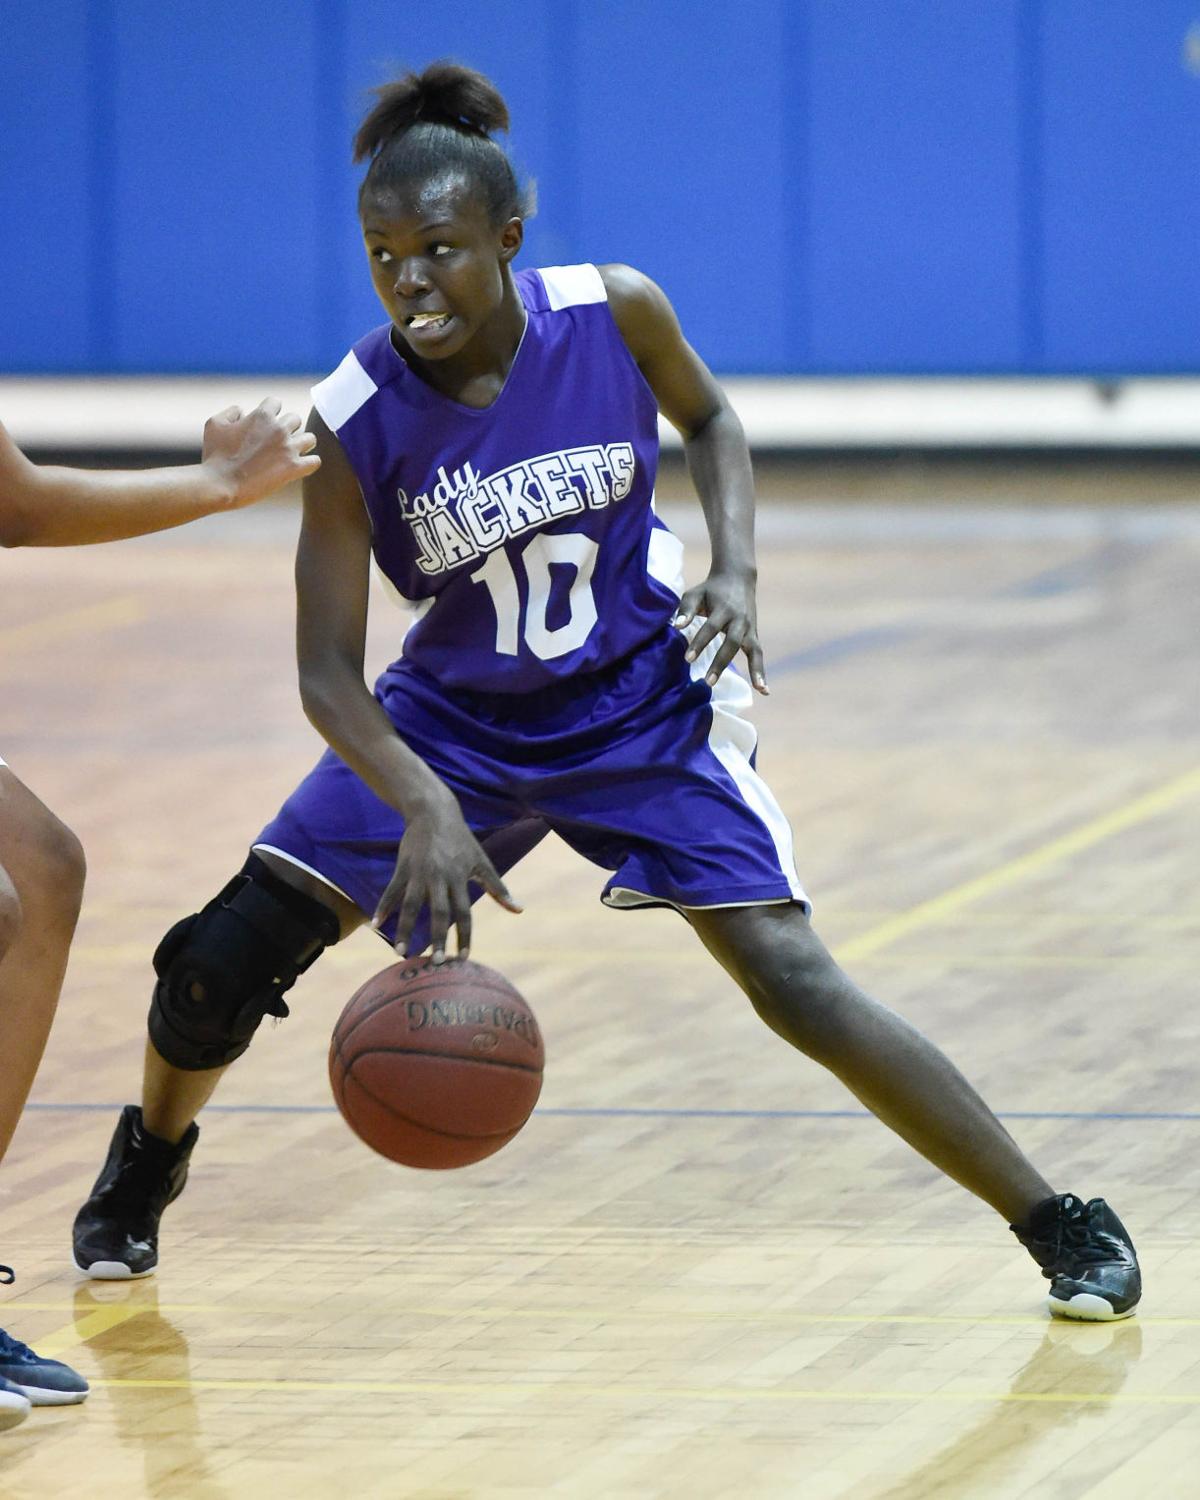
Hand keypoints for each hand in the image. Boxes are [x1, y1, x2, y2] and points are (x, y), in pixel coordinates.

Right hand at [201, 397, 319, 507]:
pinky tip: (301, 467)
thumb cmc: (214, 455)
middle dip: (288, 428)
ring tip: (293, 453)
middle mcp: (279, 428)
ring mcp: (288, 448)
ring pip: (310, 439)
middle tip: (278, 442)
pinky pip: (315, 462)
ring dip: (303, 444)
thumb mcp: (214, 424)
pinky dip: (310, 463)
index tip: (265, 424)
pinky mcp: (293, 468)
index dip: (271, 412)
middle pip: (295, 419)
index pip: (276, 402)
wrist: (220, 484)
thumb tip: (242, 411)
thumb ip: (231, 412)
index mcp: (262, 415)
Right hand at [370, 793, 521, 961]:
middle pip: (439, 912)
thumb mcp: (481, 861)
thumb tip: (519, 910)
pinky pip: (392, 891)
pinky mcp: (403, 867)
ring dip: (406, 929)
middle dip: (437, 938)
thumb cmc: (461, 840)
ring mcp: (419, 872)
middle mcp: (440, 877)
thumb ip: (498, 888)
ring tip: (401, 953)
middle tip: (435, 962)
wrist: (433, 812)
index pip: (465, 912)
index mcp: (460, 878)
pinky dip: (384, 907)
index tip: (463, 957)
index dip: (465, 935)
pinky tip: (376, 925)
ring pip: (412, 905)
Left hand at [672, 571, 767, 693]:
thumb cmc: (711, 590)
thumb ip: (686, 610)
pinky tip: (764, 691)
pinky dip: (761, 671)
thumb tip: (677, 626)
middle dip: (721, 662)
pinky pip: (759, 655)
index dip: (700, 643)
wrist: (738, 578)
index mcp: (724, 608)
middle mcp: (740, 619)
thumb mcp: (696, 594)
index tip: (688, 659)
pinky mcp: (753, 635)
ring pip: (753, 650)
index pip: (711, 627)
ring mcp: (749, 628)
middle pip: (732, 643)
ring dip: (755, 669)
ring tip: (758, 688)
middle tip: (708, 681)